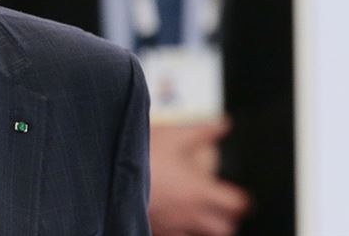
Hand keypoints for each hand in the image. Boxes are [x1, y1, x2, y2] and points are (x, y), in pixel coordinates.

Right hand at [149, 119, 250, 235]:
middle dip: (226, 219)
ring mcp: (171, 225)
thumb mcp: (175, 136)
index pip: (236, 204)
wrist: (108, 171)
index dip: (240, 200)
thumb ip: (203, 131)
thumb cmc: (142, 156)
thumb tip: (224, 124)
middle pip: (224, 228)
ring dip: (204, 228)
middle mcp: (190, 213)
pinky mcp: (153, 228)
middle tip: (221, 208)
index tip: (238, 195)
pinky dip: (179, 231)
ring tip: (198, 216)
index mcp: (200, 191)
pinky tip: (172, 219)